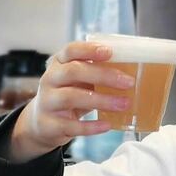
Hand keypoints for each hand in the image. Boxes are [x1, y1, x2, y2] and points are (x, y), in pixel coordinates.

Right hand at [7, 41, 133, 162]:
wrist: (42, 124)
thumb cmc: (69, 96)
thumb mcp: (79, 81)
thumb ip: (97, 74)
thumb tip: (133, 73)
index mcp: (59, 64)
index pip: (70, 50)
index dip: (89, 50)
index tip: (109, 52)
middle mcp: (50, 80)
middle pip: (73, 72)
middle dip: (103, 75)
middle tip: (128, 82)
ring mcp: (47, 102)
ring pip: (72, 97)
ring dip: (102, 100)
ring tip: (124, 104)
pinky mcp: (50, 124)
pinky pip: (71, 125)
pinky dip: (91, 126)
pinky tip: (107, 125)